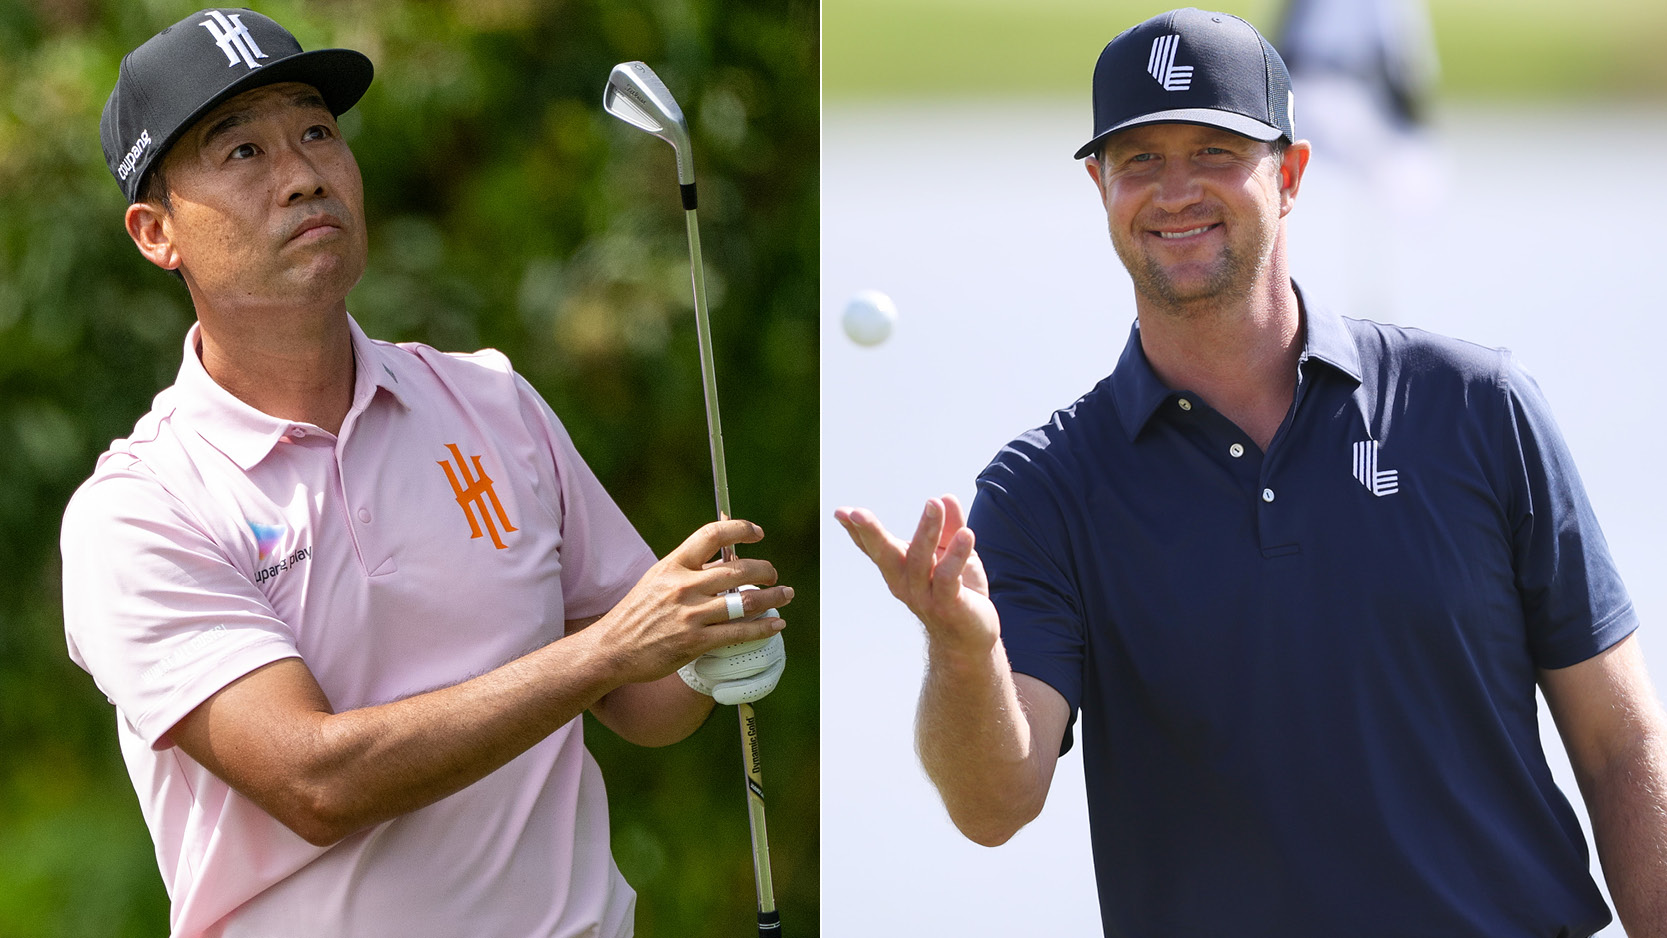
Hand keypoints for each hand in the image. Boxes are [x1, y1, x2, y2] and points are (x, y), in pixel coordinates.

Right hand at [591, 519, 791, 687]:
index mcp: (673, 565)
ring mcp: (690, 615)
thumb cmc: (638, 613)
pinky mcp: (695, 643)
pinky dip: (763, 628)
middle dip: (765, 569)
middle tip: (774, 574)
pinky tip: (776, 625)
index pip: (712, 535)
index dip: (740, 529)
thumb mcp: (658, 580)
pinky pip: (739, 632)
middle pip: (738, 569)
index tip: (757, 533)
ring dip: (773, 597)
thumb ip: (690, 568)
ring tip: (785, 595)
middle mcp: (683, 586)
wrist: (612, 649)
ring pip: (745, 601)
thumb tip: (727, 555)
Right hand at [834, 495, 999, 660]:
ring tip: (934, 503)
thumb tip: (946, 497)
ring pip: (921, 560)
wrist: (970, 639)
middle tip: (857, 513)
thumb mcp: (952, 554)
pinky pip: (949, 577)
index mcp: (900, 570)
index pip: (875, 548)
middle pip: (885, 555)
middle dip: (870, 533)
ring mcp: (925, 596)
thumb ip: (950, 527)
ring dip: (927, 530)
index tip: (841, 513)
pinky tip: (966, 534)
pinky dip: (957, 555)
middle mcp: (906, 583)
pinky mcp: (948, 605)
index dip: (857, 532)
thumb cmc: (959, 593)